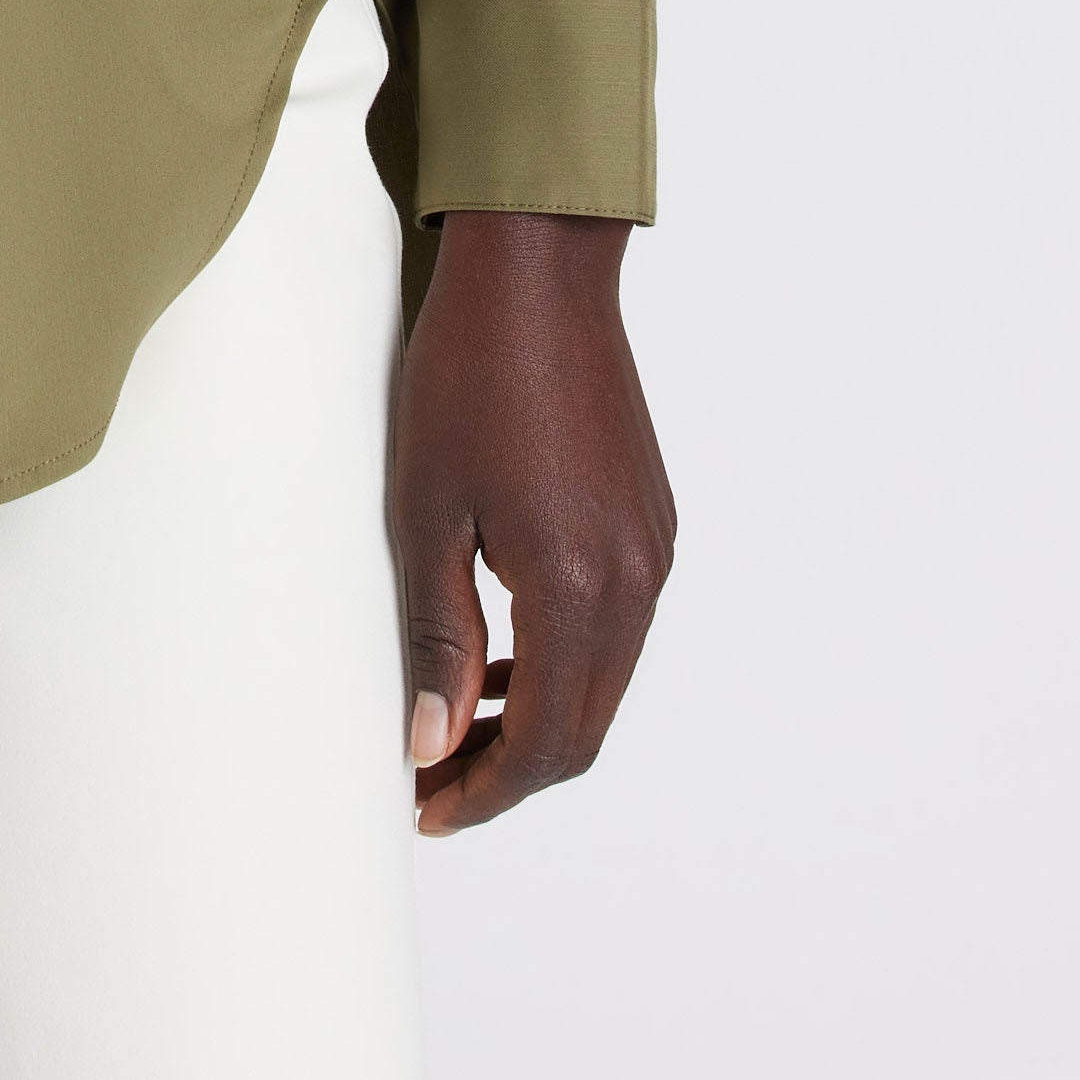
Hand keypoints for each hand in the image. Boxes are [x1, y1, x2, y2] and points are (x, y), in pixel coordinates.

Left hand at [390, 212, 674, 835]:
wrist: (538, 271)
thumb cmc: (467, 375)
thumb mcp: (427, 510)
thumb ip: (436, 636)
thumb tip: (431, 745)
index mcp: (581, 585)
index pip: (548, 741)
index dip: (486, 790)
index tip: (426, 808)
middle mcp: (637, 580)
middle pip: (585, 726)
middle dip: (511, 768)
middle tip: (433, 780)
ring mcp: (653, 549)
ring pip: (604, 679)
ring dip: (538, 714)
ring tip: (456, 721)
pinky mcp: (652, 519)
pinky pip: (616, 624)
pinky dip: (563, 658)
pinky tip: (500, 645)